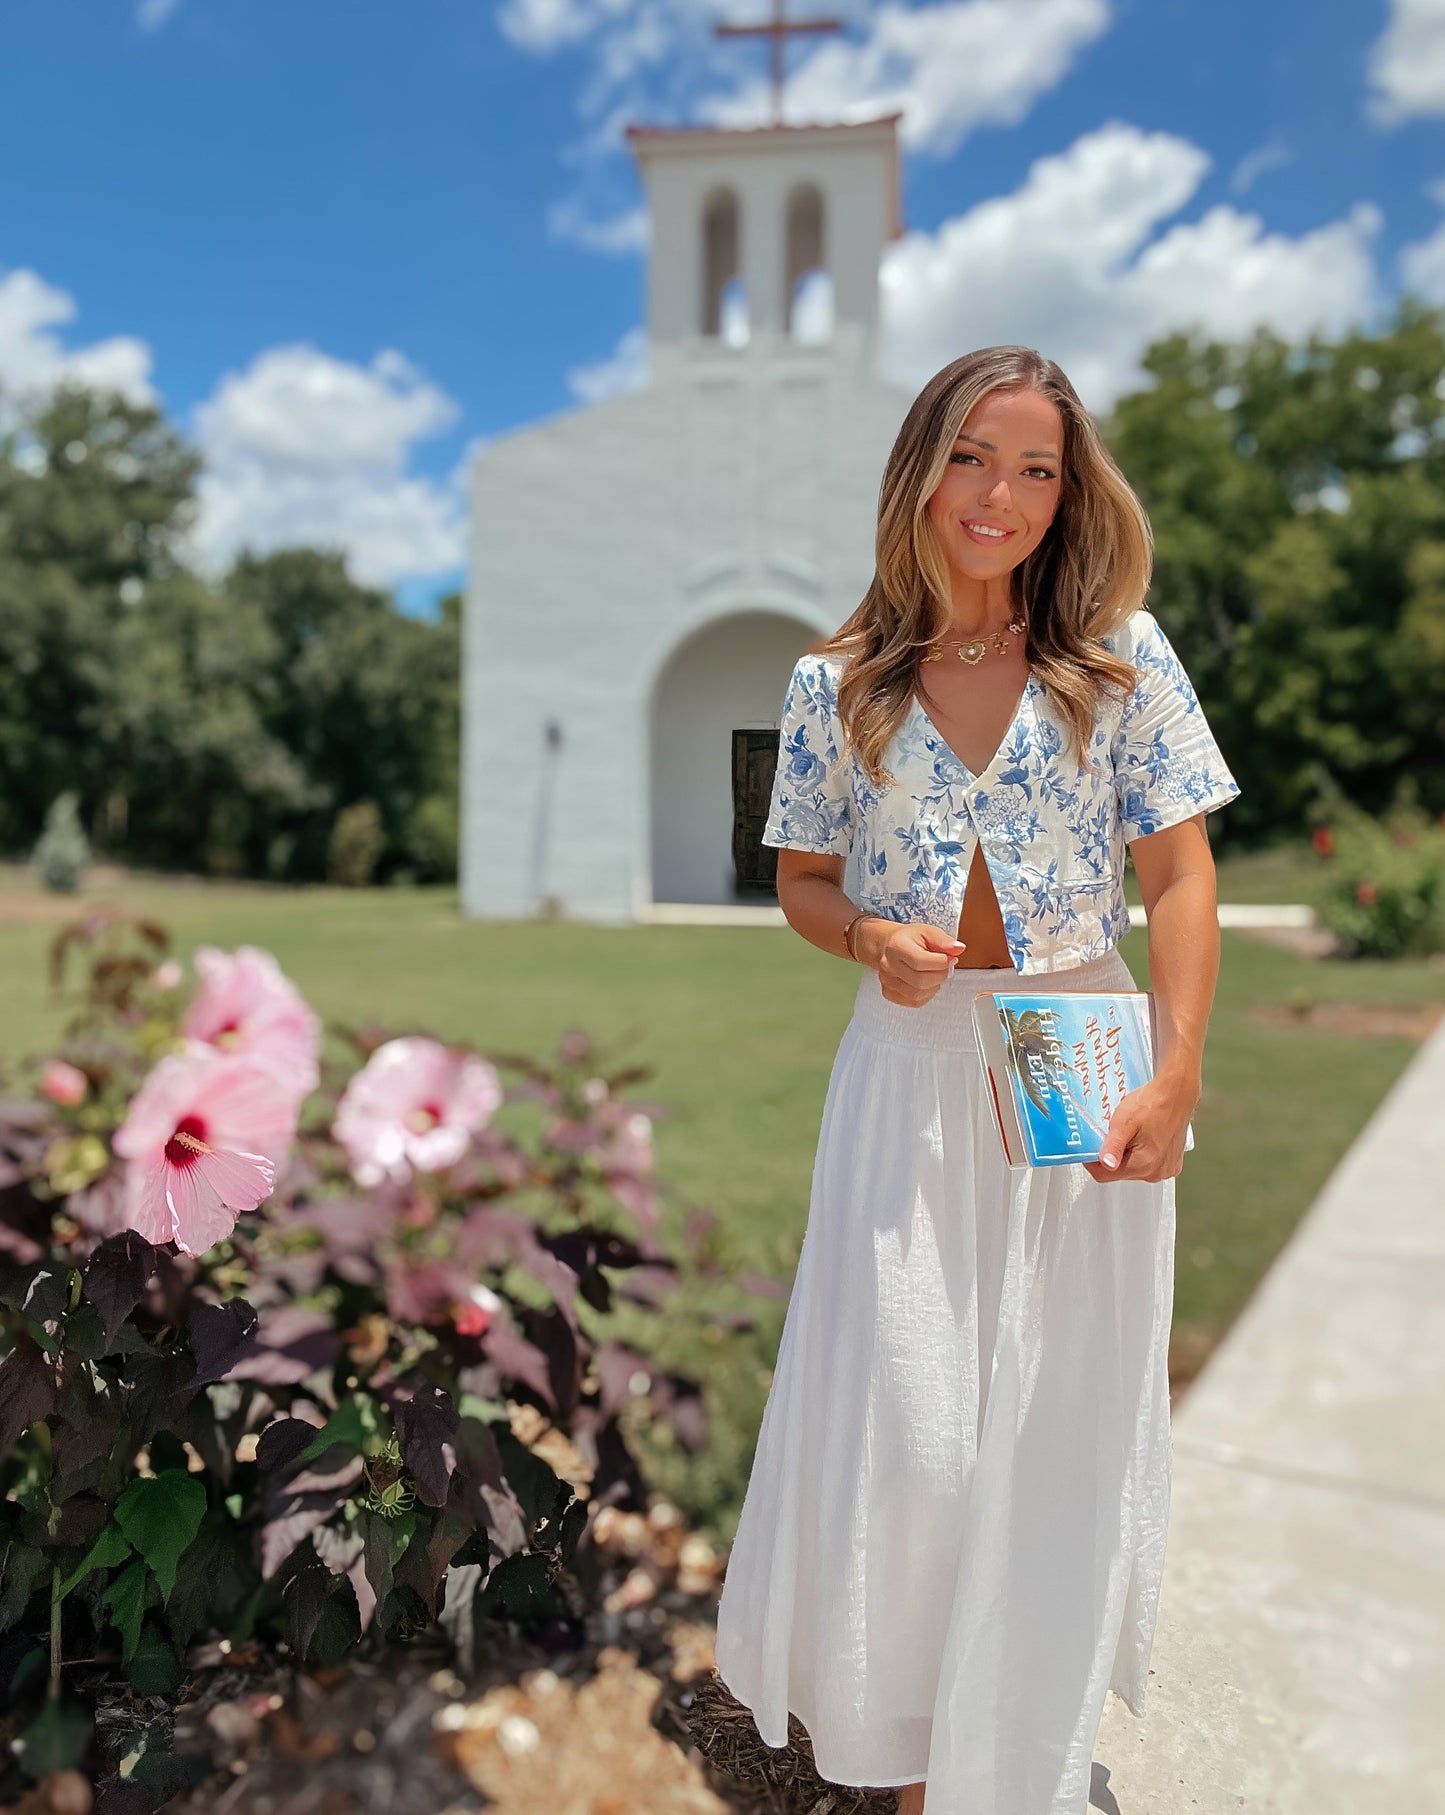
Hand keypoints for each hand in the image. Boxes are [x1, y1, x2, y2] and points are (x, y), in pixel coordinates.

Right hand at [856, 919, 967, 1007]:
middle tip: (944, 967)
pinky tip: (926, 983)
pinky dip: (926, 995)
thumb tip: (958, 949)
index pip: (921, 961)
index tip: (950, 958)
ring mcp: (887, 981)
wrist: (889, 946)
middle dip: (940, 975)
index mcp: (897, 946)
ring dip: (933, 986)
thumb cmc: (909, 939)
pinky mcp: (889, 993)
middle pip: (920, 981)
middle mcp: (889, 965)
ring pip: (917, 994)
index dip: (942, 962)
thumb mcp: (927, 932)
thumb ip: (944, 940)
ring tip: (934, 974)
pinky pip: (914, 1002)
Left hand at [1082, 1072, 1197, 1183]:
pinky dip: (1142, 1154)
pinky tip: (1144, 1137)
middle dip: (1112, 1155)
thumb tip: (1106, 1164)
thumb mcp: (1123, 1123)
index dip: (1092, 1161)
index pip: (1104, 1175)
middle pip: (1119, 1172)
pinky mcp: (1172, 1164)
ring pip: (1133, 1169)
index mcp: (1144, 1165)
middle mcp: (1157, 1172)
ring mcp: (1166, 1170)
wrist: (1176, 1094)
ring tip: (1132, 1133)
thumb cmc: (1151, 1104)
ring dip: (1127, 1154)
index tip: (1092, 1146)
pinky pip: (1148, 1165)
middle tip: (1115, 1133)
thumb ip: (1113, 1146)